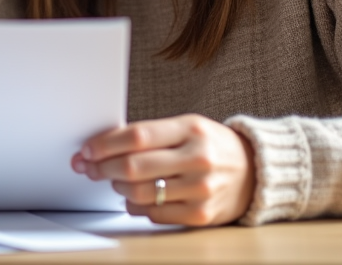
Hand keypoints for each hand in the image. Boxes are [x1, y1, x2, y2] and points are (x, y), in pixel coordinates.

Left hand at [72, 114, 254, 225]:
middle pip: (134, 167)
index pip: (137, 135)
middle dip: (103, 168)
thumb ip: (150, 134)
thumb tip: (102, 146)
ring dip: (118, 187)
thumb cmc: (211, 145)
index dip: (105, 144)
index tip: (87, 149)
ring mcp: (200, 189)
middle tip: (90, 167)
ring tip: (115, 181)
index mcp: (191, 129)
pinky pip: (154, 214)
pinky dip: (136, 206)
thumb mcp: (186, 127)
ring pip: (140, 193)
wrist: (254, 171)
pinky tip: (134, 197)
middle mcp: (197, 158)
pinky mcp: (200, 215)